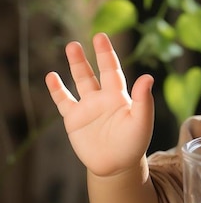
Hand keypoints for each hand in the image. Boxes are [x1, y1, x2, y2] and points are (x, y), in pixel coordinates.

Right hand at [45, 32, 154, 177]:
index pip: (112, 70)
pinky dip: (57, 89)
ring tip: (72, 47)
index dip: (107, 54)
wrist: (116, 165)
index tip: (101, 37)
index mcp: (119, 96)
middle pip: (95, 72)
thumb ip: (143, 100)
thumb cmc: (133, 143)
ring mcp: (87, 107)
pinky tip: (51, 76)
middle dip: (91, 56)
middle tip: (89, 37)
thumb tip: (148, 77)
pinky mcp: (73, 119)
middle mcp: (102, 98)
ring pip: (80, 81)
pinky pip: (63, 101)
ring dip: (75, 65)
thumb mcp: (141, 121)